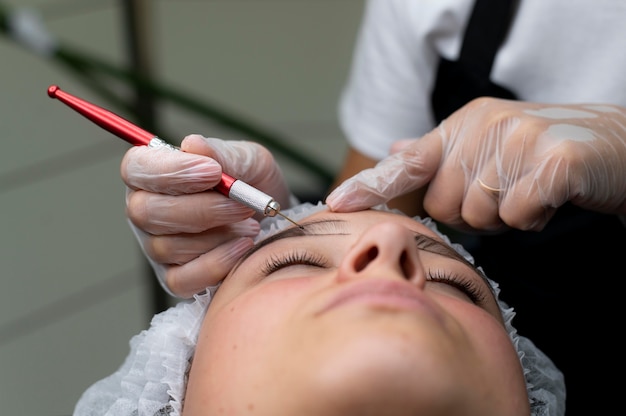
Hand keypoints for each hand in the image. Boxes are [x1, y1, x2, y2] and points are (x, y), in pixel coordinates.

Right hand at [122, 134, 291, 297]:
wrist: (275, 222)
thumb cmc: (253, 185)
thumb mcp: (248, 160)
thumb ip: (222, 153)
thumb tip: (193, 145)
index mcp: (154, 173)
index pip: (135, 168)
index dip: (170, 171)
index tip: (213, 173)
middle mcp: (146, 210)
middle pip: (145, 212)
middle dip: (200, 209)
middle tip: (241, 205)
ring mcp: (156, 247)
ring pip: (166, 246)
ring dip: (216, 235)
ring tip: (250, 224)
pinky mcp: (174, 278)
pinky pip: (182, 278)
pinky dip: (218, 263)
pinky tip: (243, 246)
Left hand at [327, 98, 625, 230]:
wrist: (615, 145)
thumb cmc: (544, 151)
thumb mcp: (489, 144)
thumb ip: (440, 152)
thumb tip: (395, 148)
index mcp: (462, 125)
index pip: (407, 160)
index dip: (369, 185)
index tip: (335, 204)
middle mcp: (484, 127)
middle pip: (444, 206)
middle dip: (472, 212)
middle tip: (507, 192)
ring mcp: (518, 140)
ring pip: (480, 217)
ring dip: (505, 218)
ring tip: (529, 192)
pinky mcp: (553, 160)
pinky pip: (517, 216)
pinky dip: (533, 219)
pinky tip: (549, 200)